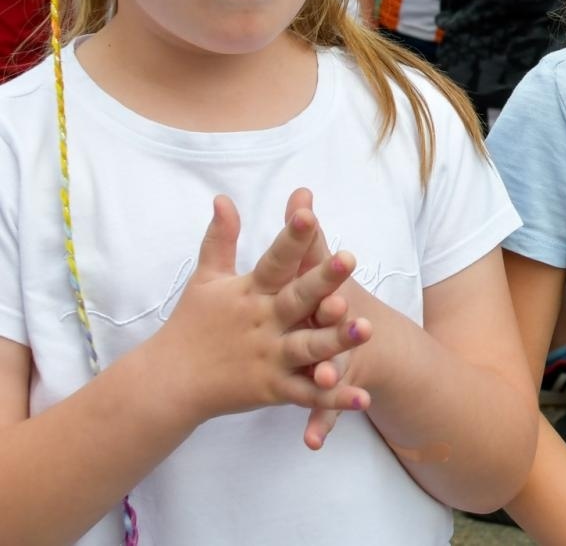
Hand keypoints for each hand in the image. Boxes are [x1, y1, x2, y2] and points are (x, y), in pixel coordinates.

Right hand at [153, 196, 372, 428]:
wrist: (167, 380)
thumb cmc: (191, 324)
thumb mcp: (206, 278)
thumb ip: (220, 238)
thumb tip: (223, 198)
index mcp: (250, 291)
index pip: (274, 259)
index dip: (291, 237)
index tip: (308, 211)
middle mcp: (262, 321)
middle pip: (296, 298)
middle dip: (322, 280)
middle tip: (350, 258)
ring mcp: (268, 357)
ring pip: (308, 347)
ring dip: (338, 339)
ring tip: (369, 328)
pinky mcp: (272, 389)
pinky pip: (308, 395)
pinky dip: (335, 397)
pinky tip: (363, 396)